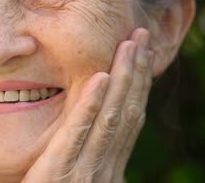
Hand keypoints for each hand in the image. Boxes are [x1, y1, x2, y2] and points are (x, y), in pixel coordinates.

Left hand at [22, 28, 152, 182]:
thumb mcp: (77, 180)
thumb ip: (88, 158)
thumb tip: (100, 129)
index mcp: (109, 167)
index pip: (130, 119)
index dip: (138, 85)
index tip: (143, 55)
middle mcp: (106, 167)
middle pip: (127, 111)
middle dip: (136, 72)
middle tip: (142, 36)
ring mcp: (87, 170)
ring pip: (112, 116)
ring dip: (123, 78)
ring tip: (128, 45)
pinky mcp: (61, 171)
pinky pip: (80, 132)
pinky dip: (93, 103)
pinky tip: (100, 77)